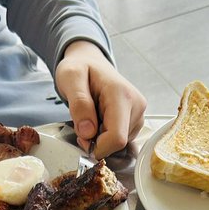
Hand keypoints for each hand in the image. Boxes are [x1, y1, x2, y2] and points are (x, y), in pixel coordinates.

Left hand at [55, 41, 146, 157]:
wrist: (89, 62)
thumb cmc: (80, 69)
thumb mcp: (70, 78)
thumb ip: (79, 104)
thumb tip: (88, 132)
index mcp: (121, 94)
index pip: (117, 138)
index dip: (97, 147)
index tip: (82, 137)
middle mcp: (136, 105)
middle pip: (118, 143)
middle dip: (98, 142)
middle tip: (83, 124)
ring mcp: (138, 114)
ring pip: (120, 144)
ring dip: (102, 138)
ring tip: (93, 117)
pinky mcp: (136, 121)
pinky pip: (121, 140)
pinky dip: (107, 136)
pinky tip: (101, 120)